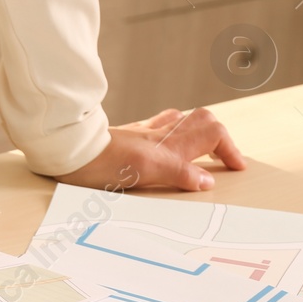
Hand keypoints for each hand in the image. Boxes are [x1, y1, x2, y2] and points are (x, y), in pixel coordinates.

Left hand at [57, 108, 246, 190]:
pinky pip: (153, 126)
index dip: (229, 149)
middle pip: (201, 120)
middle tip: (224, 158)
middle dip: (218, 136)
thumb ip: (179, 173)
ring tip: (202, 150)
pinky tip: (163, 138)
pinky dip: (167, 130)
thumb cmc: (100, 163)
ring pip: (178, 122)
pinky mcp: (125, 138)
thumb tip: (207, 181)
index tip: (236, 168)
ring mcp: (141, 134)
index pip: (213, 134)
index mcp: (168, 143)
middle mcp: (158, 134)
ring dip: (195, 132)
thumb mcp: (145, 171)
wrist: (66, 152)